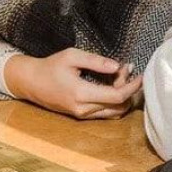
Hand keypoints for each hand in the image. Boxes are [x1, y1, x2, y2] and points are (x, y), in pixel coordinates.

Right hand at [7, 50, 141, 118]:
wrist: (30, 82)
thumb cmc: (51, 66)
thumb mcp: (72, 56)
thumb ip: (96, 61)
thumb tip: (117, 67)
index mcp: (81, 93)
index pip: (117, 96)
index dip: (133, 86)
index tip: (141, 75)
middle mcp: (83, 109)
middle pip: (119, 105)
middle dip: (129, 88)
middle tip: (126, 69)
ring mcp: (82, 115)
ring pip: (114, 112)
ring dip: (123, 96)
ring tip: (120, 75)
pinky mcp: (82, 115)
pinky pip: (105, 112)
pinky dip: (114, 101)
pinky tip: (112, 84)